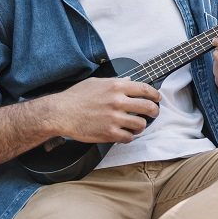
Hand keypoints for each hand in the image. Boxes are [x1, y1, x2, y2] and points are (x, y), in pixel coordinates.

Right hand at [46, 77, 160, 143]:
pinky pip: (128, 137)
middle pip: (148, 107)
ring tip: (136, 125)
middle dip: (154, 111)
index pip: (145, 89)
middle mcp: (118, 101)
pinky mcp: (109, 133)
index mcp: (116, 86)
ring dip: (141, 126)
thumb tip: (129, 80)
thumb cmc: (76, 97)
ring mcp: (114, 118)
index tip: (157, 98)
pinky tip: (125, 134)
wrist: (60, 112)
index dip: (155, 95)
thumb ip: (115, 81)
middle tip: (153, 114)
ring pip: (140, 124)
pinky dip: (129, 137)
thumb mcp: (96, 82)